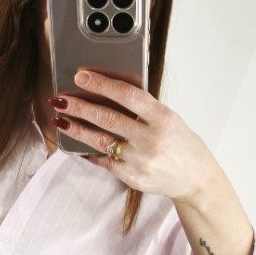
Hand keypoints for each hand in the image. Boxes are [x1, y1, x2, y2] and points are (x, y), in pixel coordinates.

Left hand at [48, 69, 214, 203]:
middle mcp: (151, 139)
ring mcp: (141, 161)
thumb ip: (143, 108)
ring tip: (61, 119)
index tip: (81, 76)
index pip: (127, 95)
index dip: (101, 84)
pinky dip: (90, 151)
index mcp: (162, 118)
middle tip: (60, 98)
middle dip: (79, 106)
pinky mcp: (133, 178)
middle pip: (107, 118)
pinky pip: (104, 161)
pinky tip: (78, 143)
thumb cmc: (181, 143)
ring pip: (99, 141)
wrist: (195, 178)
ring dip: (76, 129)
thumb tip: (107, 93)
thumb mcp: (168, 118)